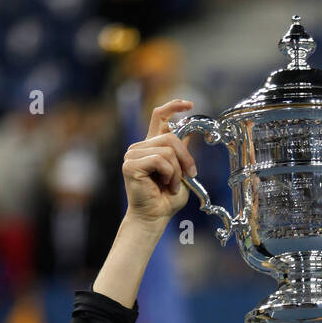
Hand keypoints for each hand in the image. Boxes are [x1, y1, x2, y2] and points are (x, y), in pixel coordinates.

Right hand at [122, 98, 197, 226]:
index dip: (174, 106)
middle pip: (170, 136)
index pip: (159, 116)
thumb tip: (189, 133)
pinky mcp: (130, 164)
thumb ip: (183, 154)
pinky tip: (166, 185)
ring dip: (177, 170)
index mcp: (151, 146)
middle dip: (185, 156)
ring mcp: (133, 154)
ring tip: (173, 185)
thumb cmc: (167, 199)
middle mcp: (140, 147)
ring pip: (167, 149)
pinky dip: (169, 173)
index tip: (190, 104)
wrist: (155, 218)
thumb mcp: (182, 173)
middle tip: (191, 174)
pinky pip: (159, 160)